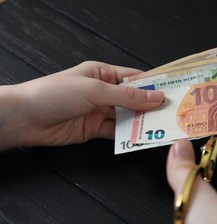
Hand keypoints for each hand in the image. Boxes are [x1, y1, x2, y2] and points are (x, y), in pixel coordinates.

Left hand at [0, 61, 163, 149]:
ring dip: (142, 122)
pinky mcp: (96, 130)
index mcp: (103, 74)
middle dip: (151, 106)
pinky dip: (129, 136)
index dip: (154, 85)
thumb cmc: (54, 94)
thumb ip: (127, 96)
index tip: (172, 92)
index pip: (135, 79)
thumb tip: (155, 97)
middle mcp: (104, 92)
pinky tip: (140, 138)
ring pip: (128, 117)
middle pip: (134, 99)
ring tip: (161, 127)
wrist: (26, 118)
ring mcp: (100, 112)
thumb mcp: (95, 90)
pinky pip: (117, 132)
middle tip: (171, 113)